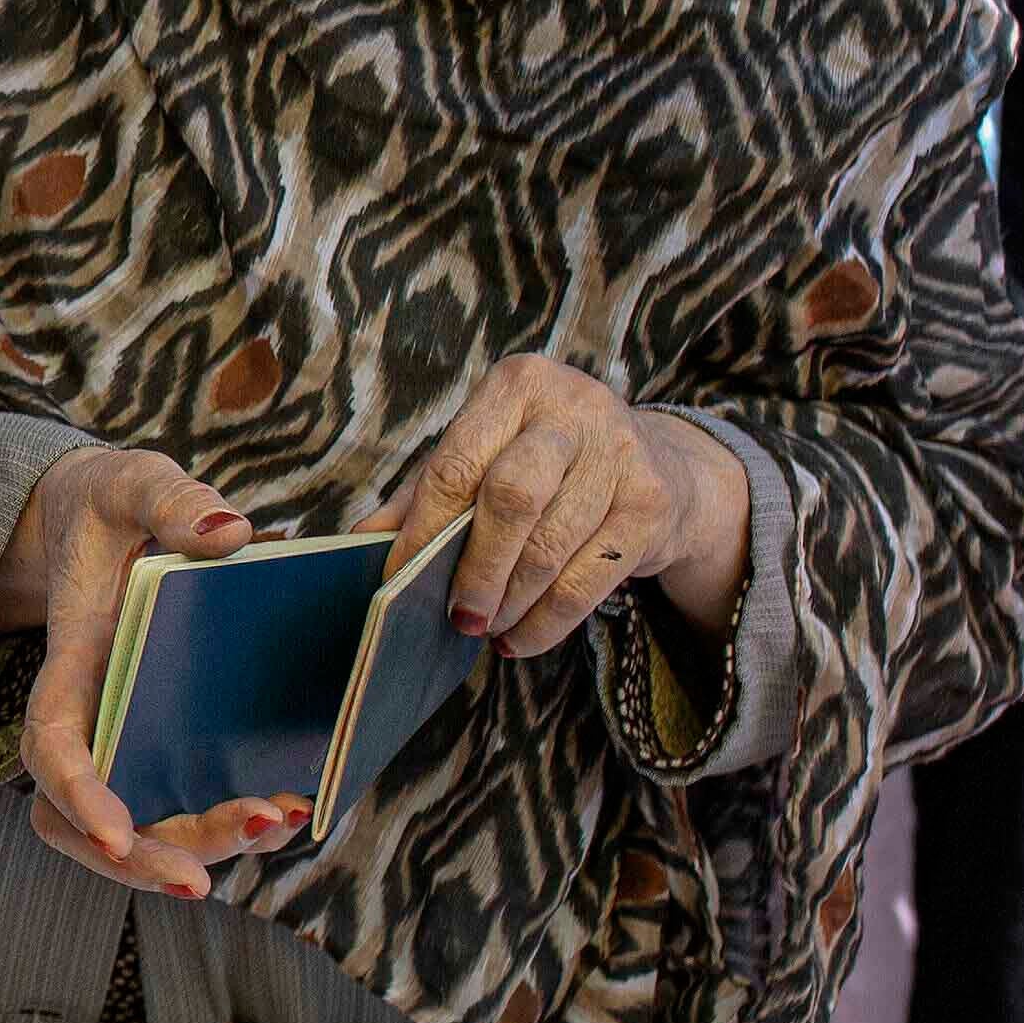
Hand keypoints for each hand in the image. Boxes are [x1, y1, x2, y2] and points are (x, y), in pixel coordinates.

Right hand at [1, 446, 308, 898]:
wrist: (95, 521)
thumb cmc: (108, 505)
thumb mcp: (131, 481)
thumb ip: (172, 499)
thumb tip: (229, 533)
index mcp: (71, 660)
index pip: (51, 743)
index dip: (78, 795)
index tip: (115, 834)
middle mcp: (89, 716)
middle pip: (84, 821)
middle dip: (143, 855)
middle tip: (206, 878)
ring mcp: (123, 738)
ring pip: (129, 832)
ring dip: (190, 850)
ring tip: (273, 827)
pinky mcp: (161, 744)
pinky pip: (176, 808)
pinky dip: (223, 827)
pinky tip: (288, 811)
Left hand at [370, 357, 750, 654]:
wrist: (659, 459)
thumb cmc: (544, 458)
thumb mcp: (485, 454)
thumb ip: (427, 491)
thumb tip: (364, 538)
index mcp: (516, 386)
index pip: (457, 464)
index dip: (424, 530)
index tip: (399, 578)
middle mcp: (573, 409)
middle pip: (512, 499)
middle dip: (477, 569)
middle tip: (458, 616)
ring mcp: (620, 453)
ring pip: (552, 546)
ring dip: (511, 602)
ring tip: (486, 628)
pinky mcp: (652, 502)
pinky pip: (591, 579)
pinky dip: (549, 621)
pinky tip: (522, 636)